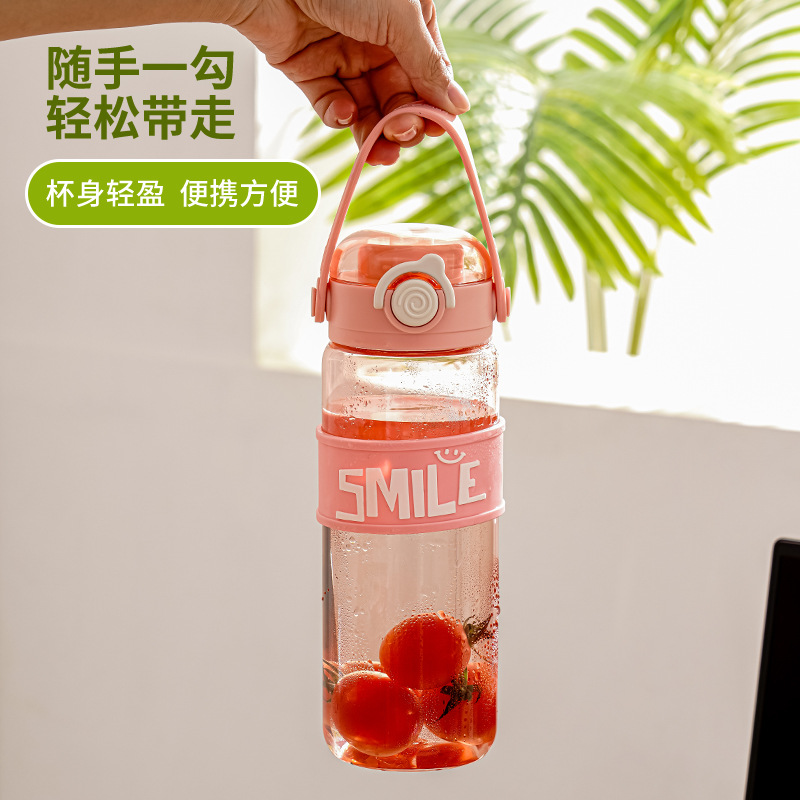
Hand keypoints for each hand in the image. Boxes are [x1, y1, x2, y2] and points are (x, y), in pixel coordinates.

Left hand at [229, 0, 469, 164]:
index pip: (428, 74)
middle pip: (399, 97)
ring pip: (367, 108)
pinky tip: (344, 113)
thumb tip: (458, 104)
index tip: (439, 129)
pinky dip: (339, 115)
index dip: (433, 104)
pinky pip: (331, 103)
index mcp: (406, 22)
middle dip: (404, 122)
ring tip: (380, 152)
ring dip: (375, 133)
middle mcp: (377, 41)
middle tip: (403, 134)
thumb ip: (428, 63)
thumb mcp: (399, 18)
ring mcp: (344, 56)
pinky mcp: (310, 70)